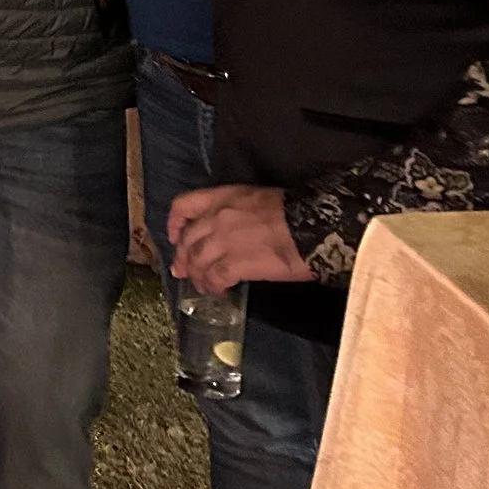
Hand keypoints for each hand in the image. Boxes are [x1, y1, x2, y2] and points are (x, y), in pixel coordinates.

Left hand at [166, 184, 312, 294]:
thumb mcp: (255, 199)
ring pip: (197, 261)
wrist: (314, 226)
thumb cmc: (293, 210)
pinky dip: (213, 286)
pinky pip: (215, 277)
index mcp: (222, 197)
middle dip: (183, 257)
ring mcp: (224, 241)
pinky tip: (219, 291)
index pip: (183, 205)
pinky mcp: (237, 264)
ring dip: (197, 275)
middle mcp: (216, 217)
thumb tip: (229, 231)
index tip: (174, 237)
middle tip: (183, 271)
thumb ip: (234, 212)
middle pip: (188, 239)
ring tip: (202, 285)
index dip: (174, 223)